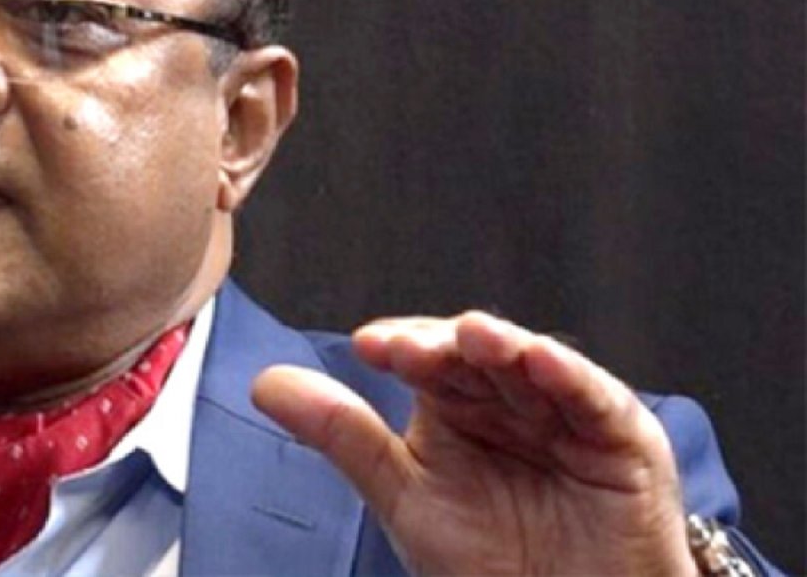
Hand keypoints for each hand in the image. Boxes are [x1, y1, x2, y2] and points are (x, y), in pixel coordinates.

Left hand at [251, 313, 695, 575]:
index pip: (427, 357)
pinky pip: (596, 400)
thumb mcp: (405, 497)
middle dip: (444, 345)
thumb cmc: (493, 564)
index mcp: (457, 404)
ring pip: (533, 364)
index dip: (402, 347)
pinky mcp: (623, 439)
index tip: (368, 347)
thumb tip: (267, 383)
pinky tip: (539, 360)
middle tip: (407, 348)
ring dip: (505, 346)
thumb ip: (344, 436)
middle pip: (477, 354)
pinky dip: (569, 377)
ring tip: (472, 337)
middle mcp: (510, 398)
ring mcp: (567, 413)